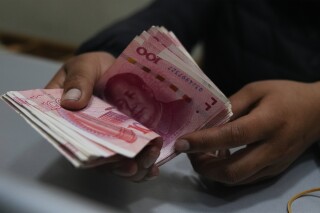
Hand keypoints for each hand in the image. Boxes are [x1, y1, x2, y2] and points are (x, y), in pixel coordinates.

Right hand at [46, 52, 161, 180]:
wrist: (114, 67)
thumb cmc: (92, 67)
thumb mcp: (83, 66)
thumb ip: (78, 80)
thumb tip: (70, 102)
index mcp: (66, 121)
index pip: (73, 142)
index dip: (88, 154)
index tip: (105, 157)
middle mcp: (87, 135)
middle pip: (98, 159)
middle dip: (116, 166)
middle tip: (133, 166)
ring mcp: (108, 138)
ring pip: (117, 161)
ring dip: (134, 167)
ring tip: (150, 160)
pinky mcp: (126, 137)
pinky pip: (133, 155)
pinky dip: (144, 164)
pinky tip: (154, 166)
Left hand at [175, 80, 319, 184]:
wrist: (317, 113)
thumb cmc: (285, 96)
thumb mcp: (256, 90)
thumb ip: (231, 105)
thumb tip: (207, 121)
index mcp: (268, 122)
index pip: (231, 136)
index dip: (203, 142)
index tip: (181, 143)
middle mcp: (272, 149)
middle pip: (232, 170)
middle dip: (203, 167)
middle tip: (189, 152)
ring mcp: (274, 164)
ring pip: (237, 180)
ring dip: (212, 172)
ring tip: (200, 155)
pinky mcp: (274, 171)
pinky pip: (245, 179)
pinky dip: (226, 173)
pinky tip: (219, 158)